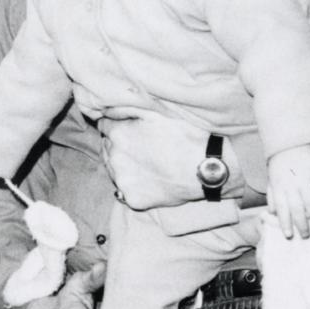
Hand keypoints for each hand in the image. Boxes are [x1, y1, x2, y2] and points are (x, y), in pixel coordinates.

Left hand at [97, 112, 239, 207]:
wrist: (205, 169)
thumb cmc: (184, 136)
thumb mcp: (157, 112)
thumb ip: (127, 109)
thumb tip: (107, 109)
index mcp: (118, 134)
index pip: (104, 126)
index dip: (117, 126)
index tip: (129, 129)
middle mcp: (115, 158)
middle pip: (107, 148)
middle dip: (118, 146)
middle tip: (141, 148)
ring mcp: (122, 181)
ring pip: (113, 170)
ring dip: (123, 166)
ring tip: (146, 164)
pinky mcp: (132, 199)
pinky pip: (125, 191)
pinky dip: (134, 186)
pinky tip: (150, 181)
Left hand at [267, 144, 309, 237]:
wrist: (290, 141)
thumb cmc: (279, 163)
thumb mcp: (271, 179)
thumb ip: (272, 196)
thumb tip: (272, 213)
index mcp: (278, 187)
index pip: (281, 209)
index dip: (285, 223)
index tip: (288, 235)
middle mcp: (291, 185)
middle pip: (297, 210)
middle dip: (301, 225)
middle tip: (306, 236)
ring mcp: (304, 179)